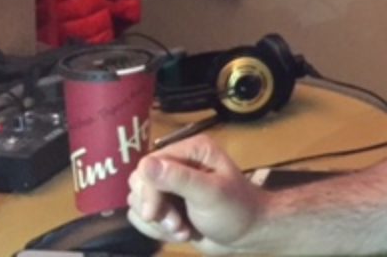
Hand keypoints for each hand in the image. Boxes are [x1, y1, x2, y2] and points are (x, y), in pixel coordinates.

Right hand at [126, 135, 265, 253]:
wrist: (248, 235)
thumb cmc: (236, 211)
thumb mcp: (209, 193)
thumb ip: (178, 179)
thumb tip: (145, 164)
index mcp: (190, 151)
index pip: (147, 165)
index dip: (147, 191)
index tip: (154, 213)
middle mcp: (178, 164)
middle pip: (138, 184)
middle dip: (155, 210)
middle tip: (177, 224)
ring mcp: (171, 186)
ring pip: (138, 202)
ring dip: (158, 223)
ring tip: (183, 230)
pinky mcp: (168, 206)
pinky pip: (142, 217)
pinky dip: (157, 230)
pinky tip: (181, 233)